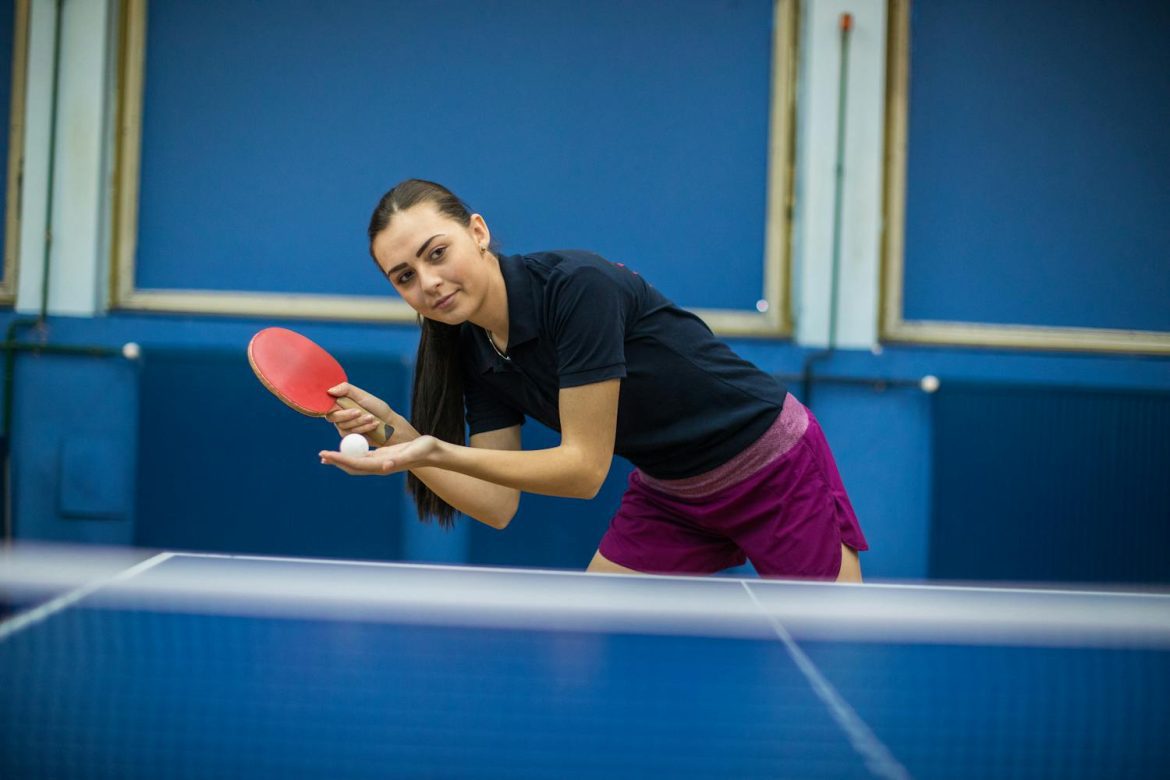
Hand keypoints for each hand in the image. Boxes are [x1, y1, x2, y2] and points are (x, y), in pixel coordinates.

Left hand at [320, 435, 441, 475]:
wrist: (432, 452)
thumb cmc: (424, 451)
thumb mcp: (412, 452)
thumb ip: (399, 460)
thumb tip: (385, 466)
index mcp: (382, 465)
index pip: (356, 463)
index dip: (340, 459)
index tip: (326, 454)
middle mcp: (378, 465)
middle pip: (352, 466)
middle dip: (336, 461)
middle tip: (321, 455)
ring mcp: (379, 461)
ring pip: (355, 462)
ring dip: (340, 459)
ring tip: (326, 455)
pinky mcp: (381, 456)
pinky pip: (362, 456)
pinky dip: (350, 453)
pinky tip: (344, 450)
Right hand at [325, 383, 397, 442]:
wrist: (389, 424)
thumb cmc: (377, 408)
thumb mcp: (363, 396)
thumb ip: (346, 390)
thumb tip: (329, 390)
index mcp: (340, 402)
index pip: (326, 404)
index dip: (329, 406)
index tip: (339, 404)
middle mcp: (338, 414)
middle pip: (332, 416)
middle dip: (347, 415)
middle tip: (360, 412)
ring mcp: (342, 426)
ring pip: (342, 425)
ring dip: (359, 421)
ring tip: (372, 417)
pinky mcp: (348, 436)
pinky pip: (350, 433)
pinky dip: (363, 428)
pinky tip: (373, 425)